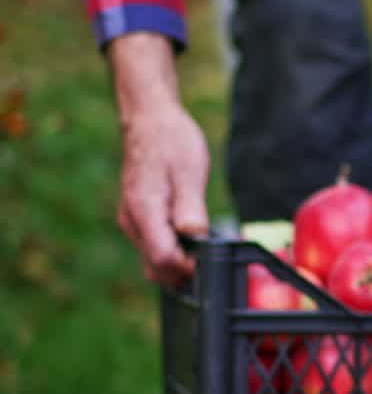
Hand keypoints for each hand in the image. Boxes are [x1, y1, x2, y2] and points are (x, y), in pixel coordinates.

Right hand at [108, 32, 209, 284]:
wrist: (151, 120)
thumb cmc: (171, 141)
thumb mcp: (189, 172)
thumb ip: (190, 208)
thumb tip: (196, 236)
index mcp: (144, 210)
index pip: (163, 258)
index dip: (189, 268)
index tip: (212, 263)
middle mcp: (133, 221)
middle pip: (157, 267)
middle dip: (185, 273)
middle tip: (215, 264)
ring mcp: (134, 222)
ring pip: (154, 261)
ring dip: (180, 265)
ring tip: (208, 254)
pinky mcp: (140, 219)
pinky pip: (156, 247)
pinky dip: (175, 254)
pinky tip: (196, 245)